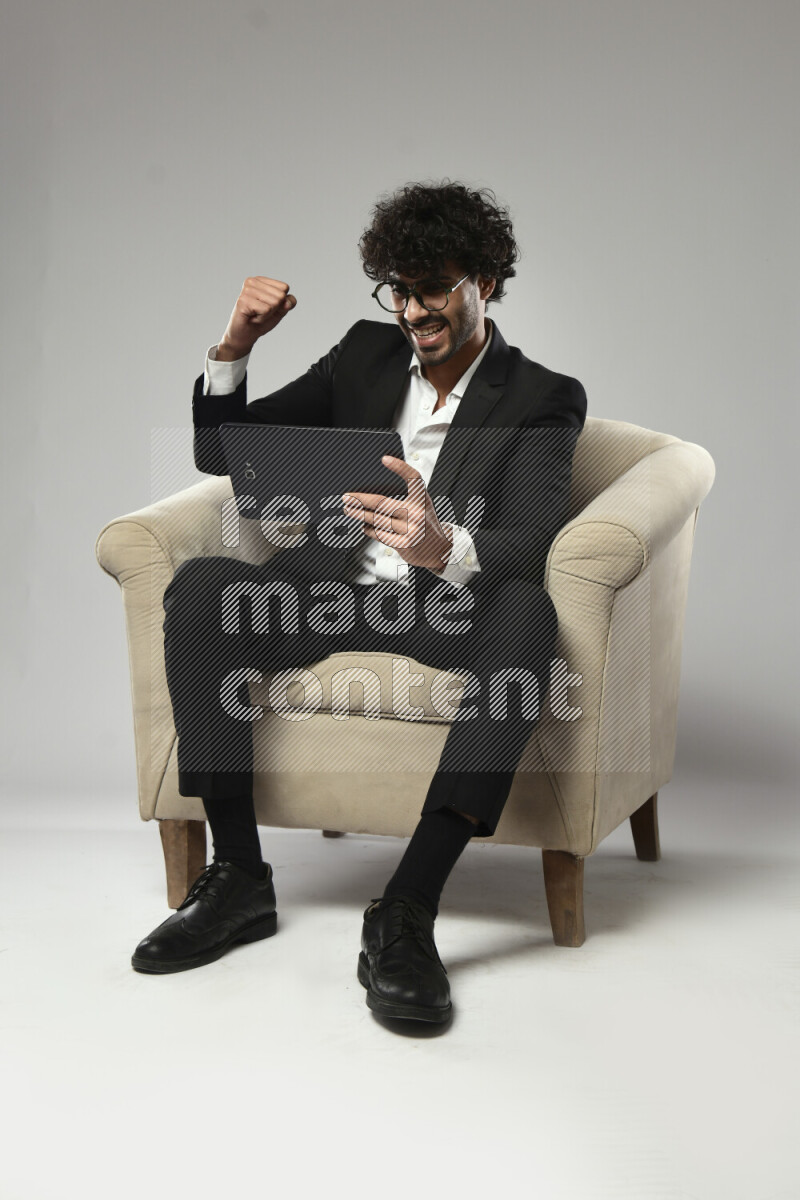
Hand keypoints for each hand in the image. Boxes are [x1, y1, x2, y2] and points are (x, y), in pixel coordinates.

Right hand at [216, 276, 296, 359]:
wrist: (245, 335)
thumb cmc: (261, 321)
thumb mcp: (279, 311)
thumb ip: (288, 303)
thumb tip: (288, 302)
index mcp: (261, 280)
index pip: (284, 288)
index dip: (280, 303)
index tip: (267, 307)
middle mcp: (252, 282)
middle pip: (280, 295)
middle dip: (274, 309)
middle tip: (260, 313)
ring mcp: (247, 290)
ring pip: (274, 302)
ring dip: (267, 315)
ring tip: (255, 315)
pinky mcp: (243, 301)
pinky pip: (266, 310)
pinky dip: (262, 318)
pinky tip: (251, 317)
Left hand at [342, 455, 453, 572]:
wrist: (438, 550)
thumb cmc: (425, 524)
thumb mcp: (422, 506)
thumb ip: (406, 497)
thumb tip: (372, 495)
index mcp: (422, 500)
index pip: (413, 478)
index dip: (400, 467)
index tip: (384, 459)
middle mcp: (417, 513)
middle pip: (382, 503)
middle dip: (360, 500)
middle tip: (347, 497)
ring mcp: (410, 530)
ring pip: (376, 520)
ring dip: (359, 514)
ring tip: (349, 511)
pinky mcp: (403, 544)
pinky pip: (379, 534)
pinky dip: (369, 529)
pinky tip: (365, 526)